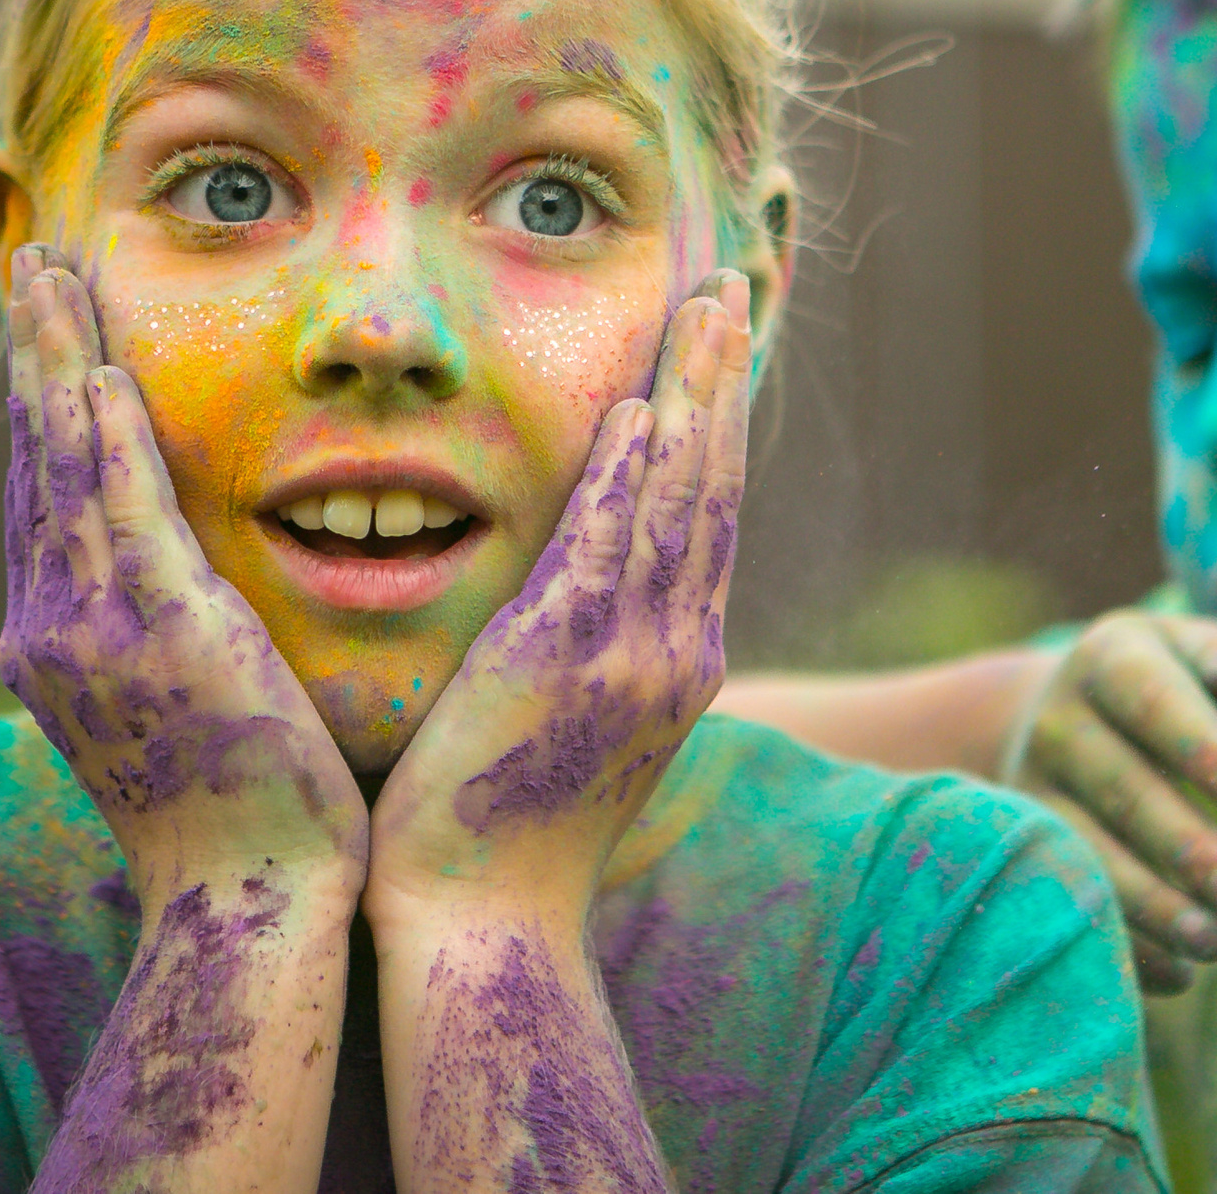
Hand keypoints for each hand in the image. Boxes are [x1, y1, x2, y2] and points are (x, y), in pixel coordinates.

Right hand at [0, 246, 369, 910]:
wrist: (248, 896)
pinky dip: (107, 432)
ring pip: (63, 462)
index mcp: (57, 644)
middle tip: (33, 267)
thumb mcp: (187, 709)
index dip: (44, 407)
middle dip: (34, 357)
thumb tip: (185, 599)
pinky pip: (122, 506)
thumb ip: (169, 640)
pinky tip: (104, 366)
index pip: (46, 496)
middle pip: (36, 460)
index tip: (48, 335)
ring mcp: (92, 628)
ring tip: (49, 273)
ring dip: (58, 360)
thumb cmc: (245, 814)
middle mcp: (52, 627)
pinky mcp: (156, 629)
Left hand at [364, 271, 750, 932]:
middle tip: (729, 294)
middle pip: (715, 490)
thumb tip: (586, 604)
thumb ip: (591, 658)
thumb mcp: (574, 734)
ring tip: (706, 312)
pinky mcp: (571, 662)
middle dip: (724, 386)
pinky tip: (642, 410)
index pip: (706, 521)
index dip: (719, 430)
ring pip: (681, 501)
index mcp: (677, 664)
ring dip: (697, 399)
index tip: (718, 354)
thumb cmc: (506, 833)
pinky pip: (609, 548)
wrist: (486, 922)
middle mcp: (675, 651)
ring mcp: (633, 657)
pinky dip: (631, 478)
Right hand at [1008, 607, 1216, 992]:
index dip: (1200, 748)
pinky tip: (1177, 972)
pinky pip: (1063, 904)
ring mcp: (1028, 790)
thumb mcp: (1189, 653)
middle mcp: (1056, 723)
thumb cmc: (1159, 686)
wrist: (1056, 715)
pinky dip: (1121, 947)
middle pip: (1121, 790)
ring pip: (1085, 855)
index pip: (1153, 701)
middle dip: (1187, 848)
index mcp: (1107, 661)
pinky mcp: (1019, 851)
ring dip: (1152, 907)